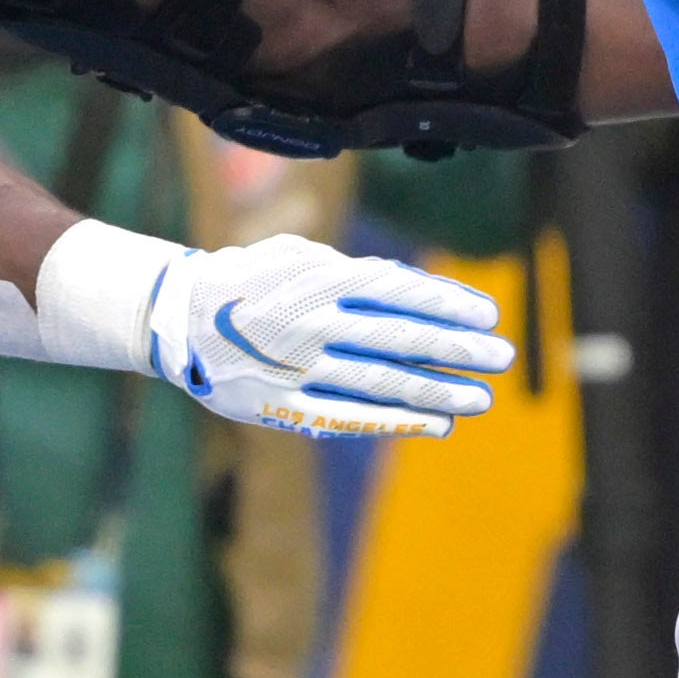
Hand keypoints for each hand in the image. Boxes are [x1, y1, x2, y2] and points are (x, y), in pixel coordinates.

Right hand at [147, 232, 514, 438]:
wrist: (177, 318)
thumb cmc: (249, 279)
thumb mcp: (297, 253)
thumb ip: (351, 271)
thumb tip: (410, 288)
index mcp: (317, 278)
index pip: (398, 290)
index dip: (447, 303)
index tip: (487, 315)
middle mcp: (313, 322)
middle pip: (400, 339)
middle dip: (457, 349)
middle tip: (502, 356)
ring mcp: (298, 367)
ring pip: (382, 382)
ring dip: (437, 391)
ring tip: (479, 398)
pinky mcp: (282, 405)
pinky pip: (349, 417)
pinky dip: (397, 422)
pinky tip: (435, 424)